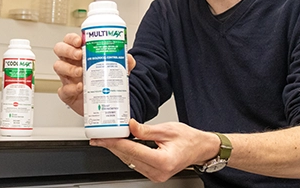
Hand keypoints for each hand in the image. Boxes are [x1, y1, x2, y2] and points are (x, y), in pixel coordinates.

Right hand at [53, 33, 136, 115]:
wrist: (104, 102)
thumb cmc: (104, 80)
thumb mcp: (115, 69)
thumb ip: (124, 63)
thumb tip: (129, 58)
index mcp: (79, 53)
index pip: (70, 40)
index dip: (72, 39)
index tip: (80, 41)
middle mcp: (70, 63)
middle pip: (60, 50)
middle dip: (68, 50)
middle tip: (80, 55)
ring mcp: (67, 77)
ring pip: (58, 67)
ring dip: (68, 68)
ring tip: (81, 72)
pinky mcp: (67, 93)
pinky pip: (63, 89)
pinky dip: (70, 88)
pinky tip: (80, 87)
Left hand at [90, 119, 219, 182]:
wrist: (200, 148)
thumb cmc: (189, 139)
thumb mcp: (166, 129)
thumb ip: (145, 130)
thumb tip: (129, 125)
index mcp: (163, 161)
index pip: (132, 150)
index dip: (115, 142)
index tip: (103, 137)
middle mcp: (158, 172)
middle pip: (128, 157)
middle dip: (112, 146)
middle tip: (99, 137)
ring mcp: (156, 175)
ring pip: (130, 161)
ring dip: (118, 150)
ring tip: (106, 139)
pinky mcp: (154, 174)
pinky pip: (135, 163)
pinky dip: (127, 153)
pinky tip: (120, 145)